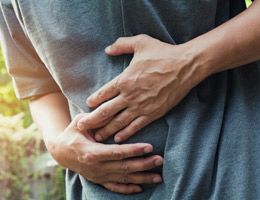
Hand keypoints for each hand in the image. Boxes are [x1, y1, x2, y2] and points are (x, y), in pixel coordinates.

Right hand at [47, 114, 163, 193]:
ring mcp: (98, 175)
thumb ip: (95, 118)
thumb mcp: (80, 123)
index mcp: (91, 151)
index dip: (134, 150)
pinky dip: (127, 188)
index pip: (117, 152)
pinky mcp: (98, 180)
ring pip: (123, 178)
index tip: (150, 147)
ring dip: (141, 178)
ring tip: (158, 176)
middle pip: (124, 167)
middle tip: (160, 160)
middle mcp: (96, 166)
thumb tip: (111, 111)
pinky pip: (114, 187)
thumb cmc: (72, 134)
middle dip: (144, 164)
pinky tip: (140, 188)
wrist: (60, 152)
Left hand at [78, 34, 204, 142]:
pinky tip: (118, 139)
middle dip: (92, 121)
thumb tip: (107, 49)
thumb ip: (121, 45)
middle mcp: (129, 95)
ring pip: (118, 122)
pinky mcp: (153, 113)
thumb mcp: (141, 42)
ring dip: (106, 130)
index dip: (92, 101)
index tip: (87, 106)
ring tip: (96, 137)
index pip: (102, 93)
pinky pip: (136, 126)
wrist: (185, 66)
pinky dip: (126, 133)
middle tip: (81, 127)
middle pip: (105, 111)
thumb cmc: (163, 53)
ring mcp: (141, 106)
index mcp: (124, 79)